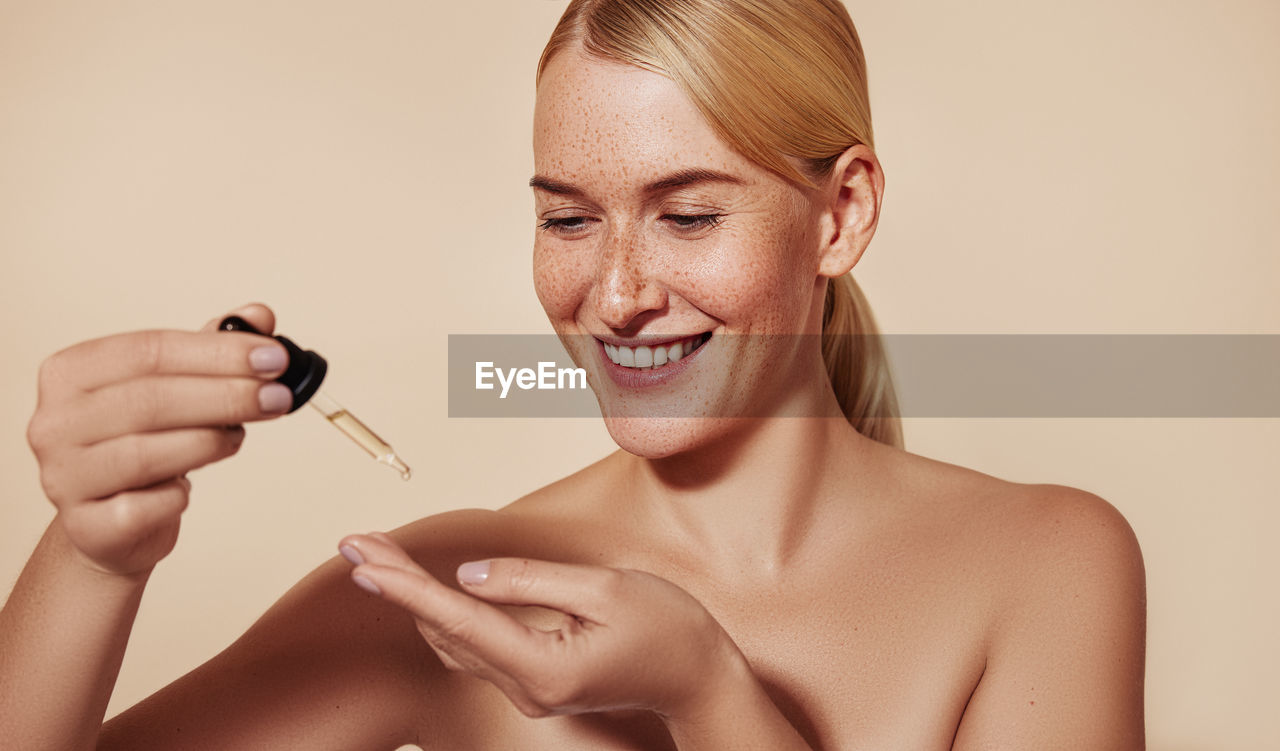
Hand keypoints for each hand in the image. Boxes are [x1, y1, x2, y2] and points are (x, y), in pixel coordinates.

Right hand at [26, 303, 291, 575]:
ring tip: (238, 437)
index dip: (217, 353)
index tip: (274, 357)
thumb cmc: (145, 443)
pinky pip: (142, 507)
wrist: (114, 524)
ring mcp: (63, 476)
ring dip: (208, 442)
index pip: (149, 351)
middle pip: (149, 399)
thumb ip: (213, 349)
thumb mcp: (176, 388)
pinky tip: (188, 487)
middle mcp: (54, 422)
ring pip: (144, 453)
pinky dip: (177, 496)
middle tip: (278, 397)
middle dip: (226, 395)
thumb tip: (259, 315)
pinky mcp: (85, 526)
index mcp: (70, 372)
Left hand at [337, 532, 747, 720]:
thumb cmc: (665, 627)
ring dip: (415, 598)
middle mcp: (526, 688)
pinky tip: (425, 592)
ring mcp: (528, 691)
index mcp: (543, 668)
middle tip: (356, 542)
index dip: (406, 585)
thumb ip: (529, 581)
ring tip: (379, 557)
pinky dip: (444, 615)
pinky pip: (475, 648)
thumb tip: (467, 576)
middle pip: (445, 629)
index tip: (363, 557)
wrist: (698, 676)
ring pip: (454, 641)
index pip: (458, 619)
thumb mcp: (603, 590)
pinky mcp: (534, 682)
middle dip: (397, 583)